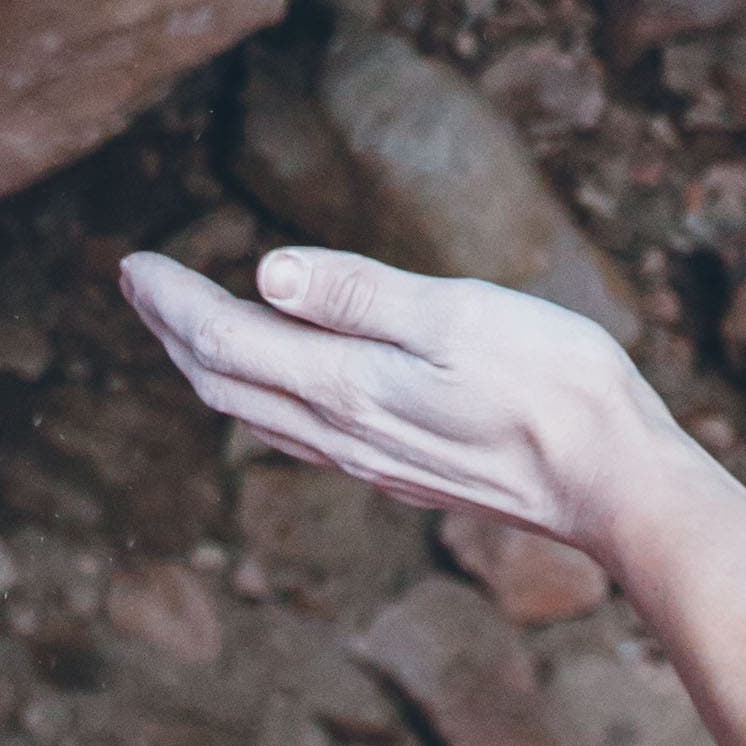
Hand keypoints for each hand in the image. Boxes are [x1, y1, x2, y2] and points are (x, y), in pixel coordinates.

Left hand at [121, 240, 745, 745]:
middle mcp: (344, 436)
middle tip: (139, 284)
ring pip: (259, 418)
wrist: (615, 483)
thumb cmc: (551, 382)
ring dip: (210, 367)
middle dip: (174, 333)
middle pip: (227, 387)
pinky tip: (277, 384)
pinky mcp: (404, 472)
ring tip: (186, 327)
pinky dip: (260, 397)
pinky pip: (300, 436)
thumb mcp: (456, 313)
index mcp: (348, 389)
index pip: (226, 343)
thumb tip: (266, 273)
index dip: (172, 302)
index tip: (130, 262)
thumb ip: (360, 295)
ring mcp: (373, 462)